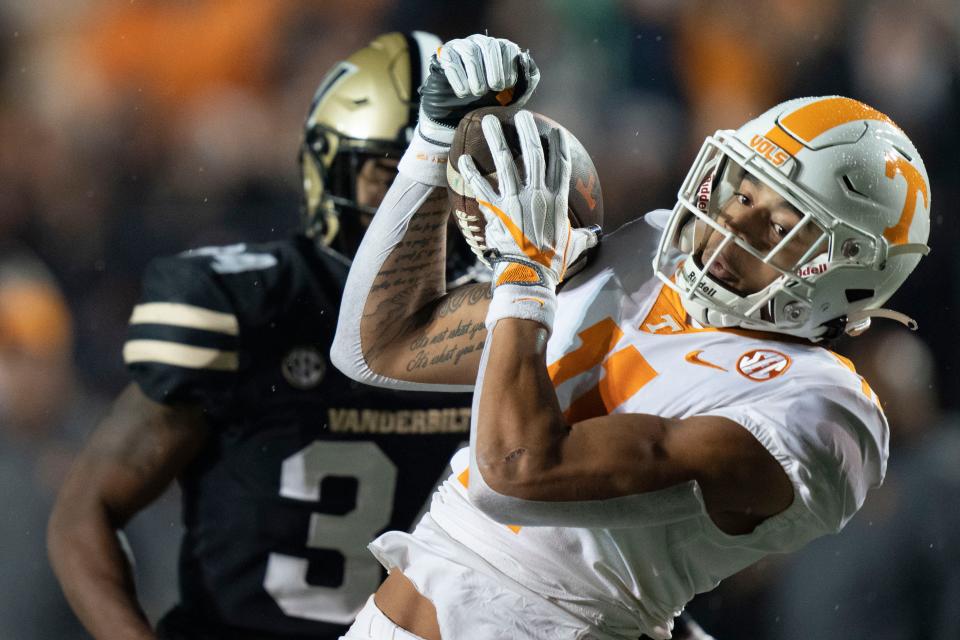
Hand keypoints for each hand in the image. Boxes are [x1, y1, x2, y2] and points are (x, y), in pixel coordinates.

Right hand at [417, 34, 539, 146]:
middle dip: (494, 68)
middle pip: (489, 45)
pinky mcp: (444, 56)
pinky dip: (458, 77)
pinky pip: (451, 60)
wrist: (458, 116)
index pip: (507, 47)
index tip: (508, 85)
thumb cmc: (489, 104)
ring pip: (470, 51)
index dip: (509, 66)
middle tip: (494, 88)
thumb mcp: (512, 97)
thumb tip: (526, 60)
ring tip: (478, 92)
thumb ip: (526, 81)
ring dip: (476, 74)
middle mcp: (481, 43)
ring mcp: (461, 47)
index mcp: (500, 50)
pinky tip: (463, 92)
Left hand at [457, 111, 598, 290]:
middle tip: (522, 115)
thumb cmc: (553, 263)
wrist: (531, 275)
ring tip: (490, 121)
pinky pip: (482, 188)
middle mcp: (538, 194)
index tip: (555, 131)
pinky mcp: (497, 210)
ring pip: (506, 163)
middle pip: (534, 155)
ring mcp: (516, 200)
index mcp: (558, 200)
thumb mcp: (574, 247)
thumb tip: (596, 237)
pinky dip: (472, 174)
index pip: (561, 166)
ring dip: (497, 140)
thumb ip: (584, 238)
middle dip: (528, 132)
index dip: (558, 146)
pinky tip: (464, 160)